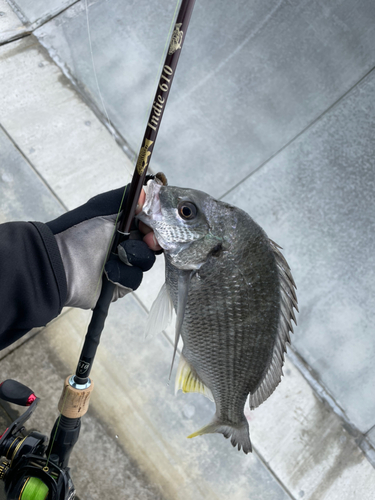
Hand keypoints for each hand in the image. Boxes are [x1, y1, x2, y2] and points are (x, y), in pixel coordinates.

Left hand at [46, 186, 157, 309]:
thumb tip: (148, 189)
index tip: (155, 221)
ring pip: (147, 262)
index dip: (156, 222)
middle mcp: (124, 244)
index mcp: (122, 226)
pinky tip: (108, 272)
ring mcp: (123, 265)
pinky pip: (135, 280)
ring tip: (117, 255)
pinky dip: (124, 274)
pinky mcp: (121, 285)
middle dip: (153, 241)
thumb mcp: (104, 207)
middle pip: (153, 243)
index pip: (149, 223)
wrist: (61, 263)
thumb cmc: (79, 232)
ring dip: (134, 257)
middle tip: (149, 240)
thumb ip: (128, 197)